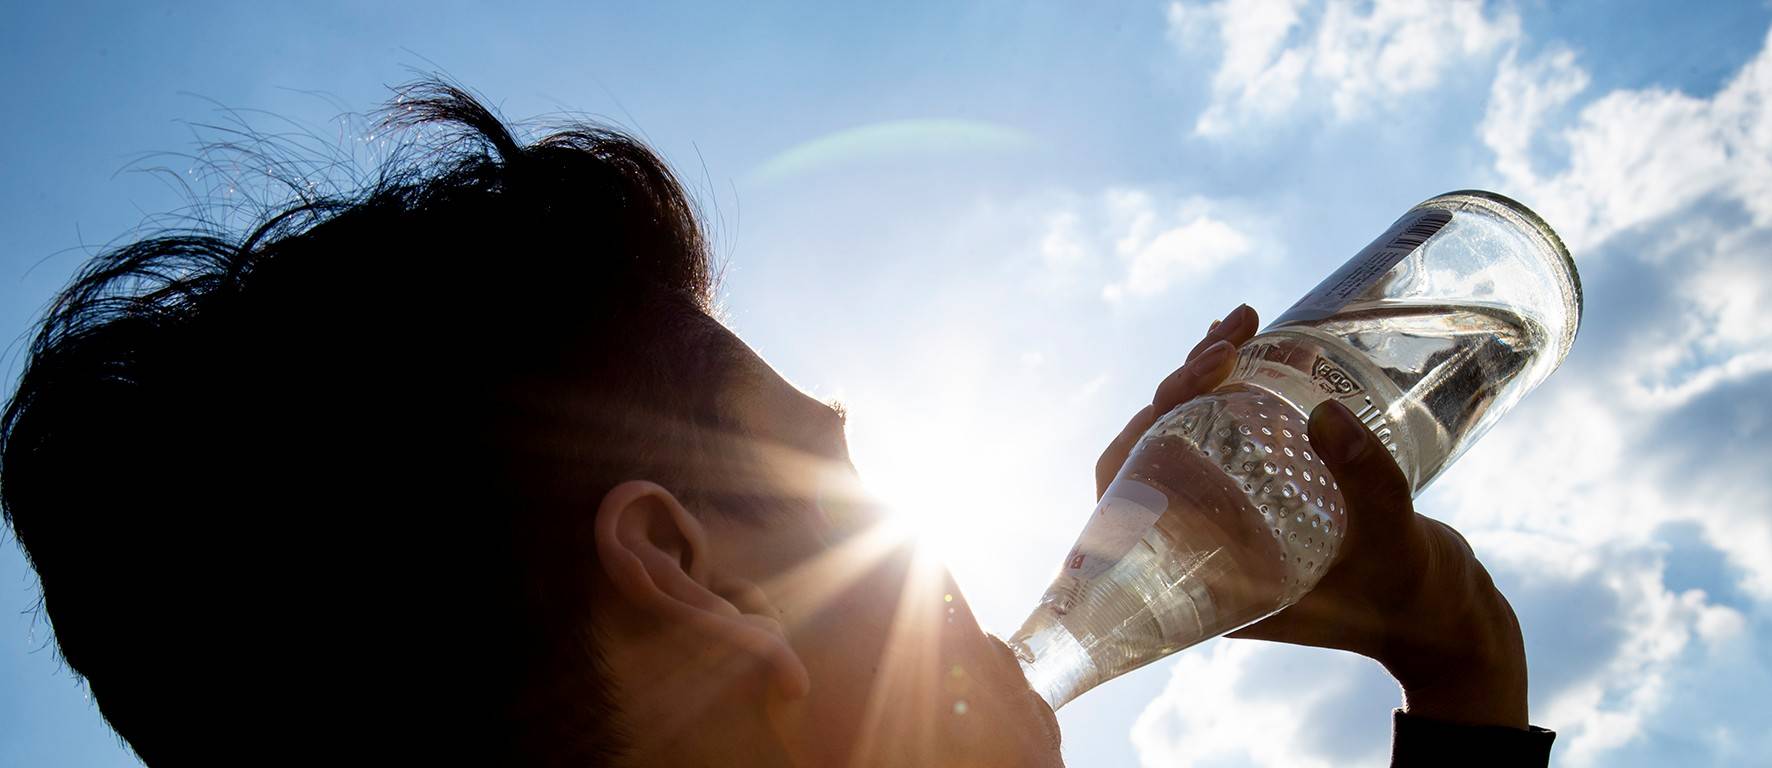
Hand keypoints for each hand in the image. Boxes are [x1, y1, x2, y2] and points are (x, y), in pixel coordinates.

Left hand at [1094, 304, 1529, 729]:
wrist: (1444, 613)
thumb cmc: (1414, 597)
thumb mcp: (1394, 542)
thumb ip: (1366, 484)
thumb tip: (1324, 412)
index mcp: (1207, 580)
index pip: (1129, 504)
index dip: (1134, 440)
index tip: (1180, 387)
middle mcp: (1207, 547)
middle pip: (1154, 455)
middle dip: (1179, 387)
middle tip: (1228, 343)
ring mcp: (1233, 518)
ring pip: (1186, 436)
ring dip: (1203, 375)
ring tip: (1240, 321)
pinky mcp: (1264, 494)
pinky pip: (1226, 433)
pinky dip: (1232, 386)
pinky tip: (1246, 340)